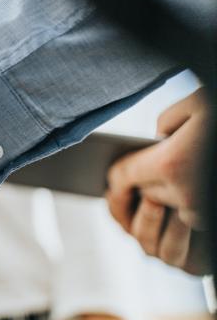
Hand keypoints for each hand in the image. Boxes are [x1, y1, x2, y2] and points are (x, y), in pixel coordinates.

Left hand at [106, 88, 209, 272]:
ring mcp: (206, 212)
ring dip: (172, 195)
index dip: (115, 176)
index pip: (122, 175)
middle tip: (146, 169)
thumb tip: (159, 137)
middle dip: (145, 182)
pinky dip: (195, 202)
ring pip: (174, 207)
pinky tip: (195, 185)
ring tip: (175, 178)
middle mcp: (186, 194)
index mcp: (171, 164)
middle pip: (147, 193)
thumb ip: (167, 121)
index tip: (112, 177)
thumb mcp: (197, 104)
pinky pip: (198, 215)